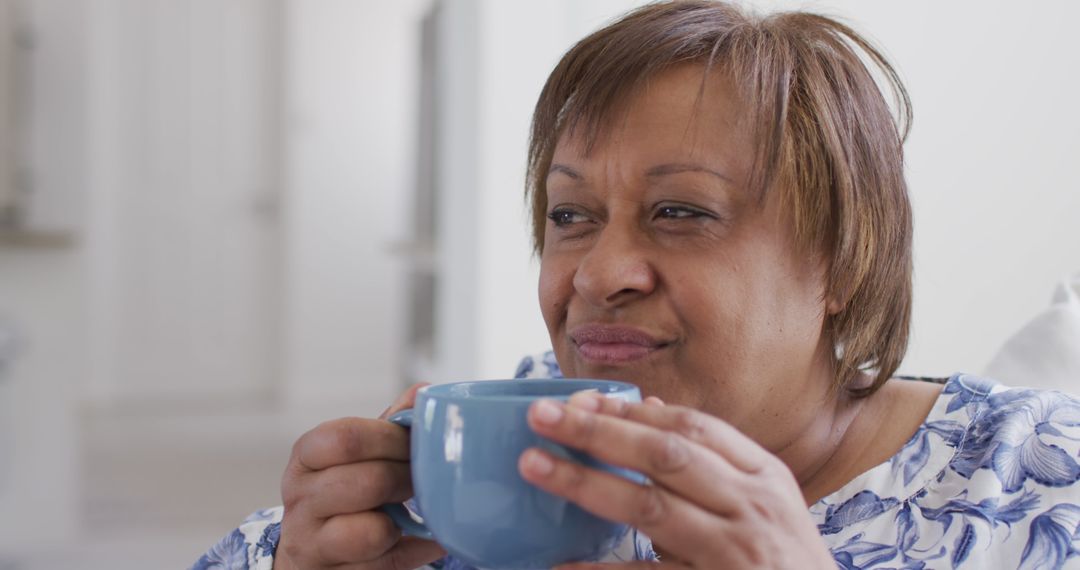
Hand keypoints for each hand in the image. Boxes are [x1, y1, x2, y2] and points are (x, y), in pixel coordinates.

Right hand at [274, 385, 444, 569]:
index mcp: (306, 458)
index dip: (391, 438)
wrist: (307, 549)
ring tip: (410, 508)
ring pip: (372, 531)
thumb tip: (421, 392)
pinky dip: (420, 548)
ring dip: (404, 519)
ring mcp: (313, 543)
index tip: (413, 441)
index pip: (346, 438)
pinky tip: (428, 536)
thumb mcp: (351, 455)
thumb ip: (386, 425)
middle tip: (420, 476)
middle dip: (406, 478)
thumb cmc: (339, 492)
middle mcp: (301, 500)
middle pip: (367, 482)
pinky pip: (389, 564)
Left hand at [517, 392, 834, 568]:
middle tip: (541, 415)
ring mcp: (730, 554)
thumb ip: (712, 458)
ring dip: (585, 482)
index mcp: (764, 476)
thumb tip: (648, 410)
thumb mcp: (766, 500)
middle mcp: (749, 508)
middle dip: (598, 431)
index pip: (692, 427)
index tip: (580, 399)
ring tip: (534, 465)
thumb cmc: (785, 558)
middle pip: (664, 456)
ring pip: (648, 508)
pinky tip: (558, 564)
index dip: (631, 410)